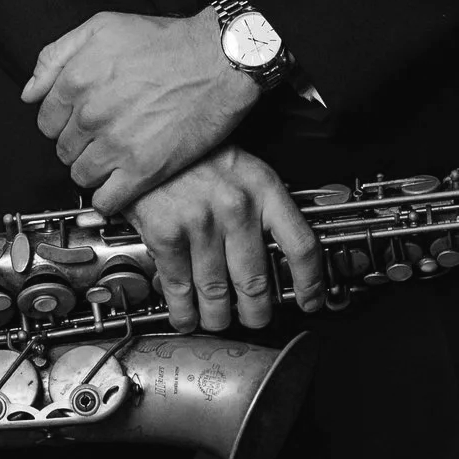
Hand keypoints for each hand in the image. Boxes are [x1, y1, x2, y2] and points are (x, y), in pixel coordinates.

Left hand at [22, 7, 257, 213]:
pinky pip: (107, 200)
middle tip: (106, 135)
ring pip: (81, 175)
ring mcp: (115, 145)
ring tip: (117, 156)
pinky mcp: (143, 170)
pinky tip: (123, 183)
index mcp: (75, 81)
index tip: (83, 121)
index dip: (64, 122)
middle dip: (80, 144)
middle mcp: (90, 115)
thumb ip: (56, 55)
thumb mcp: (102, 27)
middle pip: (63, 150)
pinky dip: (110, 197)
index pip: (46, 121)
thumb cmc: (166, 41)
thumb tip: (30, 91)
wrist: (219, 60)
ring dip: (95, 169)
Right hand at [133, 148, 327, 334]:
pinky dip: (184, 311)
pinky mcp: (167, 234)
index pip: (300, 246)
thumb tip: (278, 252)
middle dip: (257, 313)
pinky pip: (180, 288)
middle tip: (255, 319)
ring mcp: (201, 223)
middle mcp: (236, 207)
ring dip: (218, 317)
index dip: (310, 283)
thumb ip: (263, 206)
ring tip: (218, 321)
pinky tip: (187, 317)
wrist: (147, 137)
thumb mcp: (243, 168)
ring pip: (217, 292)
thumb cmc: (196, 154)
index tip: (310, 300)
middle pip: (257, 281)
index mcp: (264, 188)